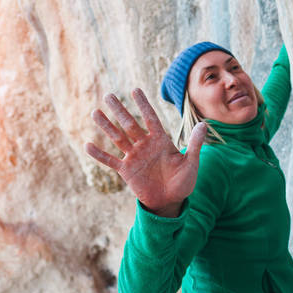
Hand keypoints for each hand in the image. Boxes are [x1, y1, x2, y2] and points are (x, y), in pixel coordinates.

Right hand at [85, 88, 206, 215]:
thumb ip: (195, 144)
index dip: (143, 105)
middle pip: (130, 124)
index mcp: (161, 141)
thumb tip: (204, 124)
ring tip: (95, 113)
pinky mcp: (126, 171)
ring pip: (118, 138)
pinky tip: (88, 145)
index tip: (135, 90)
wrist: (170, 202)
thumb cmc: (182, 182)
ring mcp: (134, 157)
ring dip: (106, 126)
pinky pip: (111, 160)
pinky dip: (100, 154)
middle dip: (119, 110)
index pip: (151, 118)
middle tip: (108, 95)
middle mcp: (145, 145)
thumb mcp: (191, 163)